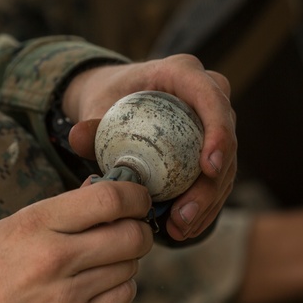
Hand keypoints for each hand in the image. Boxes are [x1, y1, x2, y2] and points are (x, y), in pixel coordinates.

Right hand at [0, 180, 153, 302]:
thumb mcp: (1, 235)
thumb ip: (52, 215)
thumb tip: (98, 189)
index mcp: (32, 226)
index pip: (108, 198)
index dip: (134, 196)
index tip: (137, 199)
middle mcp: (54, 259)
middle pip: (131, 234)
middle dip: (139, 230)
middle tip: (131, 232)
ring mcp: (68, 298)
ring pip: (130, 266)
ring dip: (124, 262)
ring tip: (99, 264)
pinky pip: (123, 297)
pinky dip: (118, 289)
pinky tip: (97, 288)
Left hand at [61, 54, 236, 240]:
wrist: (118, 104)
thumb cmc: (110, 99)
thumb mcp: (97, 107)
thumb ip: (91, 123)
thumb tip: (77, 136)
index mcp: (182, 73)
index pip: (212, 98)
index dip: (218, 133)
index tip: (209, 168)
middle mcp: (208, 95)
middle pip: (225, 141)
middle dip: (210, 185)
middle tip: (183, 216)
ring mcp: (215, 124)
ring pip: (225, 168)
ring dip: (206, 204)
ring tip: (178, 229)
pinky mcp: (213, 150)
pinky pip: (217, 183)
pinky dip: (202, 208)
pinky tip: (184, 229)